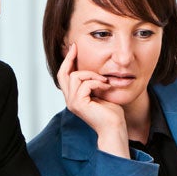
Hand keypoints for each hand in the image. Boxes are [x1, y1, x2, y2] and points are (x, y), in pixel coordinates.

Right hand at [57, 43, 129, 157]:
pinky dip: (97, 82)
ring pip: (75, 76)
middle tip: (76, 48)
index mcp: (74, 97)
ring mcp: (72, 102)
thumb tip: (92, 68)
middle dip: (69, 59)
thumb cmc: (111, 113)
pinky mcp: (78, 104)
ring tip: (104, 81)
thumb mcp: (100, 92)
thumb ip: (93, 82)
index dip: (68, 61)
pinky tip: (106, 87)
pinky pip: (85, 84)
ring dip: (92, 75)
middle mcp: (70, 100)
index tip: (74, 48)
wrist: (114, 128)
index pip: (65, 76)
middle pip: (62, 74)